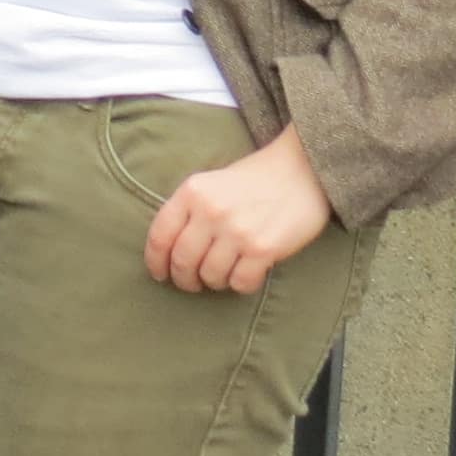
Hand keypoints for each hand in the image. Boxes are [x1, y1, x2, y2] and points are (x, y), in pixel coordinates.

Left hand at [144, 126, 332, 294]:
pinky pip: (241, 283)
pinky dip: (240, 285)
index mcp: (192, 193)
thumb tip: (168, 251)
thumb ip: (188, 210)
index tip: (159, 274)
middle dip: (183, 279)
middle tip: (191, 283)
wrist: (301, 170)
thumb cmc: (252, 180)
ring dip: (214, 282)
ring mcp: (237, 231)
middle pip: (182, 261)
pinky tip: (246, 275)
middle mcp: (211, 211)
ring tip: (222, 275)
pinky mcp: (264, 248)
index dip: (155, 262)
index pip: (159, 236)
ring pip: (210, 276)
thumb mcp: (210, 184)